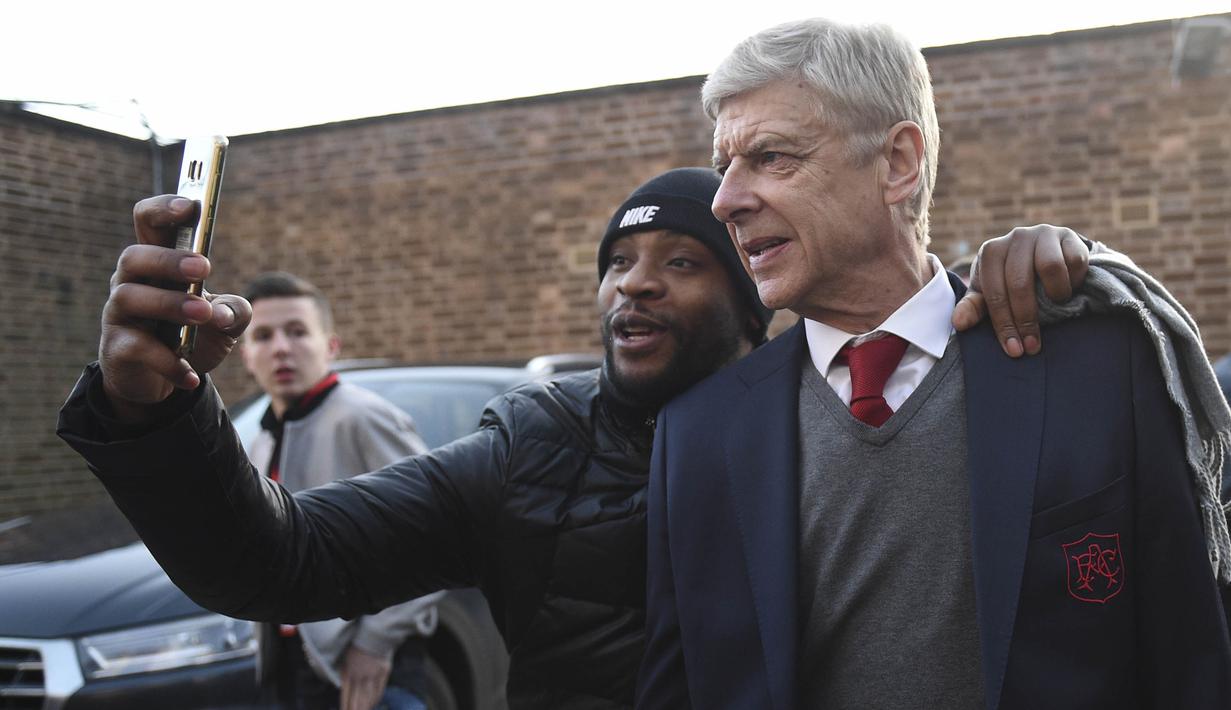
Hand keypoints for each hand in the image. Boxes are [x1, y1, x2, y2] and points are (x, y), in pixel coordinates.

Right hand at [99, 195, 251, 420]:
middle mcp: (131, 281)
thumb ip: (237, 311)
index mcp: (158, 262)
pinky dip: (167, 361)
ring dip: (169, 304)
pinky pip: (136, 348)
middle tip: (203, 268)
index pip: (148, 221)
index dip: (164, 208)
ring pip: (129, 297)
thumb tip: (224, 313)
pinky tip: (190, 374)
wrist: (163, 380)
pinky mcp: (117, 348)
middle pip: (134, 256)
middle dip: (168, 259)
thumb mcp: (225, 322)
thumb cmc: (192, 335)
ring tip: (204, 315)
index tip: (191, 207)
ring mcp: (119, 314)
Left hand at [340, 645, 391, 709]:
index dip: (346, 705)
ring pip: (368, 696)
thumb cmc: (358, 646)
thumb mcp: (346, 659)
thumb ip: (346, 674)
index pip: (346, 695)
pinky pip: (379, 689)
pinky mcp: (384, 672)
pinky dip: (376, 698)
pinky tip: (373, 703)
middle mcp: (360, 676)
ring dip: (365, 706)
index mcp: (349, 673)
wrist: (374, 634)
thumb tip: (344, 687)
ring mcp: (373, 675)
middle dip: (355, 709)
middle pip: (357, 698)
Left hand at [951, 224, 1088, 357]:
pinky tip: (1069, 289)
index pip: (994, 292)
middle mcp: (1015, 238)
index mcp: (991, 252)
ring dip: (1055, 294)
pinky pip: (1075, 261)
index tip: (1013, 349)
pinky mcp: (1068, 235)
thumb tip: (959, 324)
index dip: (1003, 323)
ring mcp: (1043, 233)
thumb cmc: (1009, 278)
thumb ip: (974, 307)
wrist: (1043, 254)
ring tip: (1056, 306)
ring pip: (1050, 267)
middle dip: (1025, 319)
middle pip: (1020, 283)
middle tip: (1032, 345)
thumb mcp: (988, 292)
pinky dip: (1073, 281)